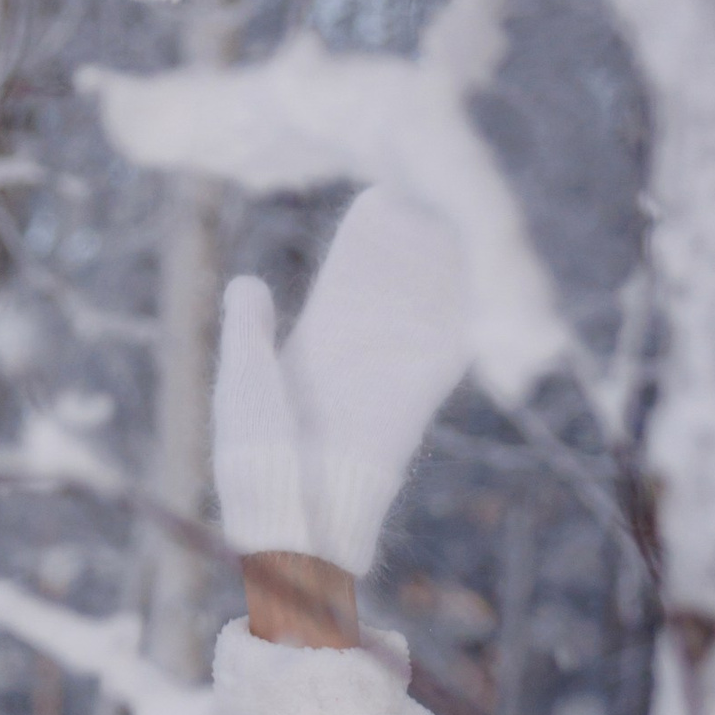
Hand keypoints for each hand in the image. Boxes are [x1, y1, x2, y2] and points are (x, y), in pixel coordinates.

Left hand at [212, 186, 474, 595]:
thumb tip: (250, 279)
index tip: (377, 201)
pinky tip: (471, 255)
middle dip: (411, 248)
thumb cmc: (258, 463)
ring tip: (451, 207)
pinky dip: (462, 301)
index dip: (362, 253)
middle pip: (393, 293)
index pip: (344, 294)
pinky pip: (447, 341)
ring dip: (443, 262)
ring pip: (423, 310)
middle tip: (422, 191)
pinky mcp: (416, 396)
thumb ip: (247, 328)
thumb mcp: (242, 380)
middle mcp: (355, 367)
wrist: (294, 523)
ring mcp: (388, 380)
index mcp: (308, 363)